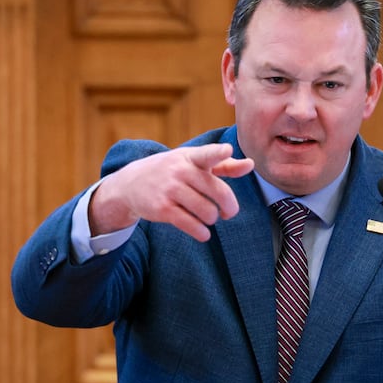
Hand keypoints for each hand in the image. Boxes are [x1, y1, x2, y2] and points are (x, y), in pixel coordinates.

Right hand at [89, 143, 253, 241]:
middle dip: (229, 207)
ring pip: (207, 212)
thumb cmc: (173, 171)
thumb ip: (224, 165)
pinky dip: (202, 233)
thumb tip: (250, 164)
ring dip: (212, 219)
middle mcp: (180, 171)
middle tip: (228, 212)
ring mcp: (170, 190)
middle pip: (218, 193)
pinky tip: (203, 232)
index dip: (218, 153)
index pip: (206, 154)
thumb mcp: (194, 163)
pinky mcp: (162, 209)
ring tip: (209, 217)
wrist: (131, 183)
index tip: (226, 150)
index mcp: (191, 158)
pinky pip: (191, 225)